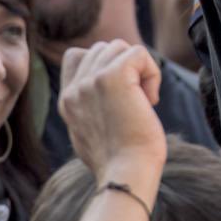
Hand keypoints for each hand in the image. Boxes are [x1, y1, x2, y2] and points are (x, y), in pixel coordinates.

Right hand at [58, 41, 166, 186]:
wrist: (125, 173)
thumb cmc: (119, 160)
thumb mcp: (93, 130)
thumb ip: (93, 105)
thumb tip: (113, 91)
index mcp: (67, 100)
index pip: (77, 56)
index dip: (105, 65)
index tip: (121, 93)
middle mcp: (74, 89)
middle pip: (104, 48)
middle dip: (126, 67)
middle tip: (136, 100)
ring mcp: (90, 80)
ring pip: (120, 47)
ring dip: (140, 70)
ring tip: (143, 100)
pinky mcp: (113, 76)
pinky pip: (139, 53)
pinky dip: (153, 73)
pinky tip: (151, 100)